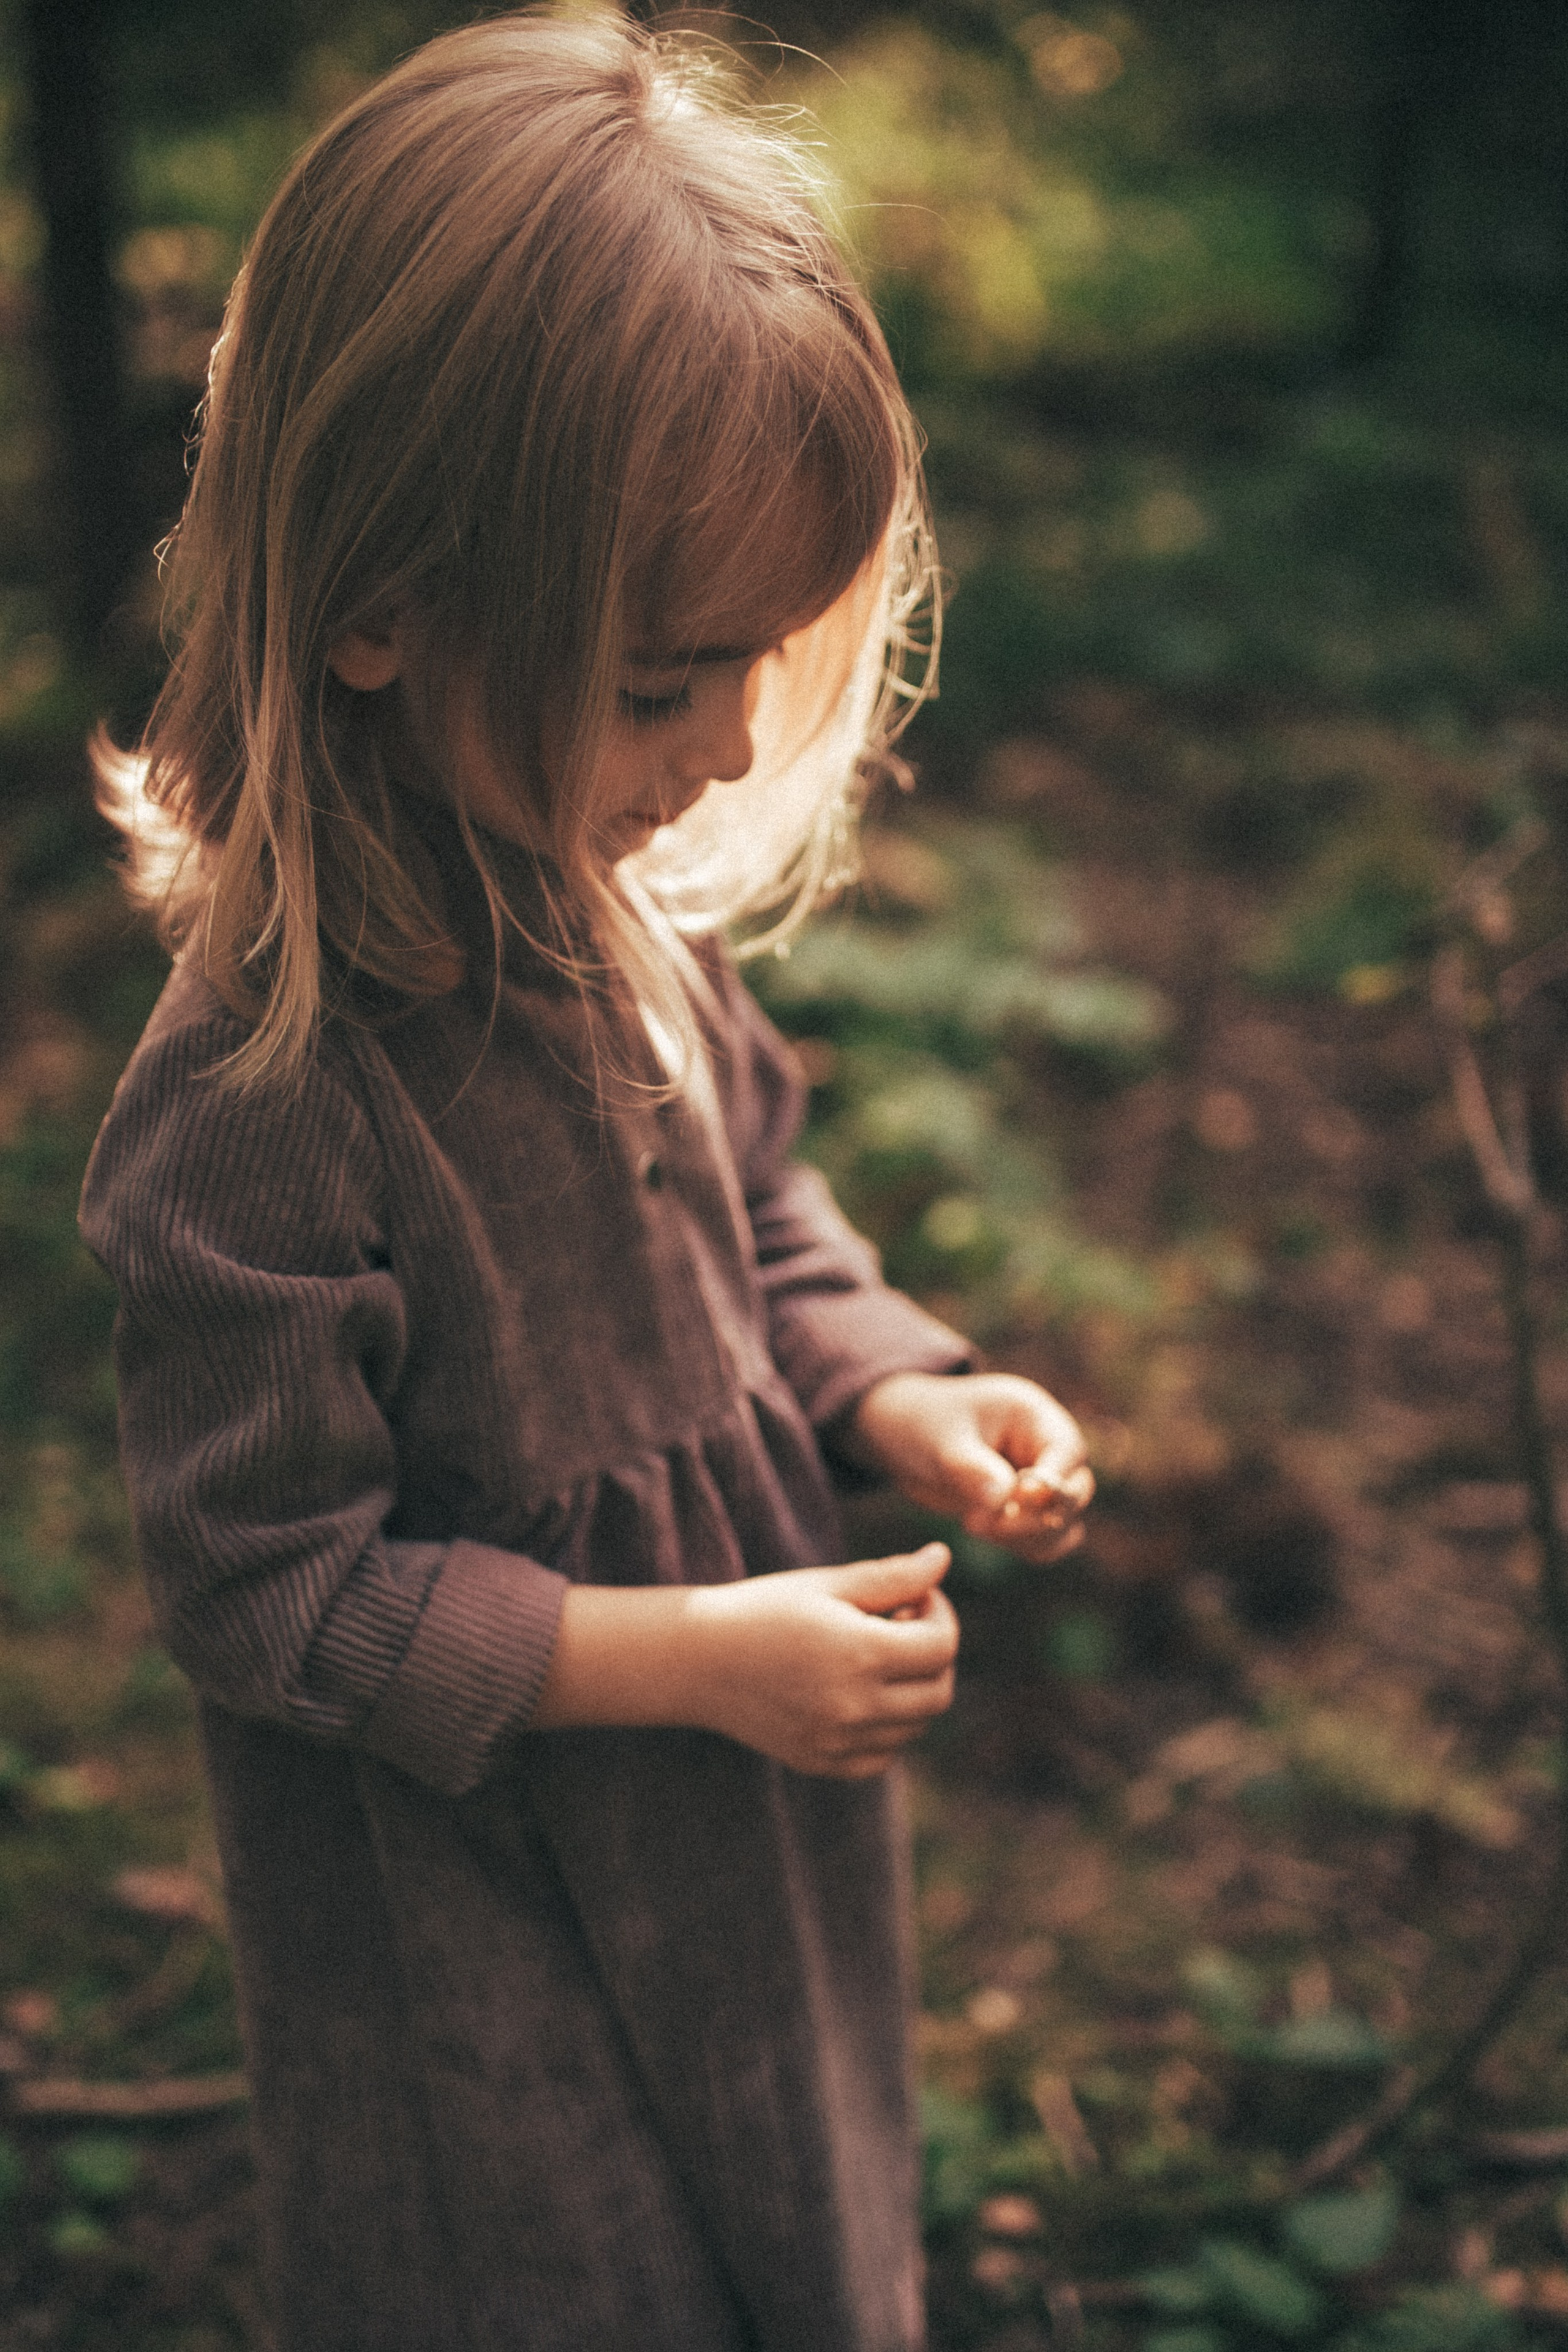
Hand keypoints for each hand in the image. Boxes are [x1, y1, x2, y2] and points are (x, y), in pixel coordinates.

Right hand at [685, 1544, 958, 1777]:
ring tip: (877, 1655)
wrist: (697, 1660)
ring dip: (914, 1689)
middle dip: (935, 1654)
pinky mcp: (822, 1763)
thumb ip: (892, 1576)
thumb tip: (943, 1558)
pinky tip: (860, 1693)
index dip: (940, 1612)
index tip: (916, 1595)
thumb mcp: (826, 1585)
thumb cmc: (763, 1610)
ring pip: (916, 1726)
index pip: (942, 1645)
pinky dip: (887, 1727)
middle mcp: (855, 1706)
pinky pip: (882, 1755)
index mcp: (860, 1653)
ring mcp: (838, 1742)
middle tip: (903, 1624)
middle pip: (939, 1691)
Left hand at [850, 1372, 1092, 1562]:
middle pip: (1077, 1491)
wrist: (900, 1434)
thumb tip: (1006, 1499)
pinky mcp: (1026, 1511)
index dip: (1050, 1483)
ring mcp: (1040, 1481)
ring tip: (974, 1525)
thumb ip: (972, 1470)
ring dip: (1029, 1537)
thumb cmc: (923, 1423)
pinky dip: (1025, 1547)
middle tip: (980, 1523)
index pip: (1067, 1451)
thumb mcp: (941, 1441)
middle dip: (1036, 1517)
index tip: (1015, 1499)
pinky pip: (1047, 1540)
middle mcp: (1046, 1448)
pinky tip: (985, 1534)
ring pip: (1065, 1523)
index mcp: (1033, 1415)